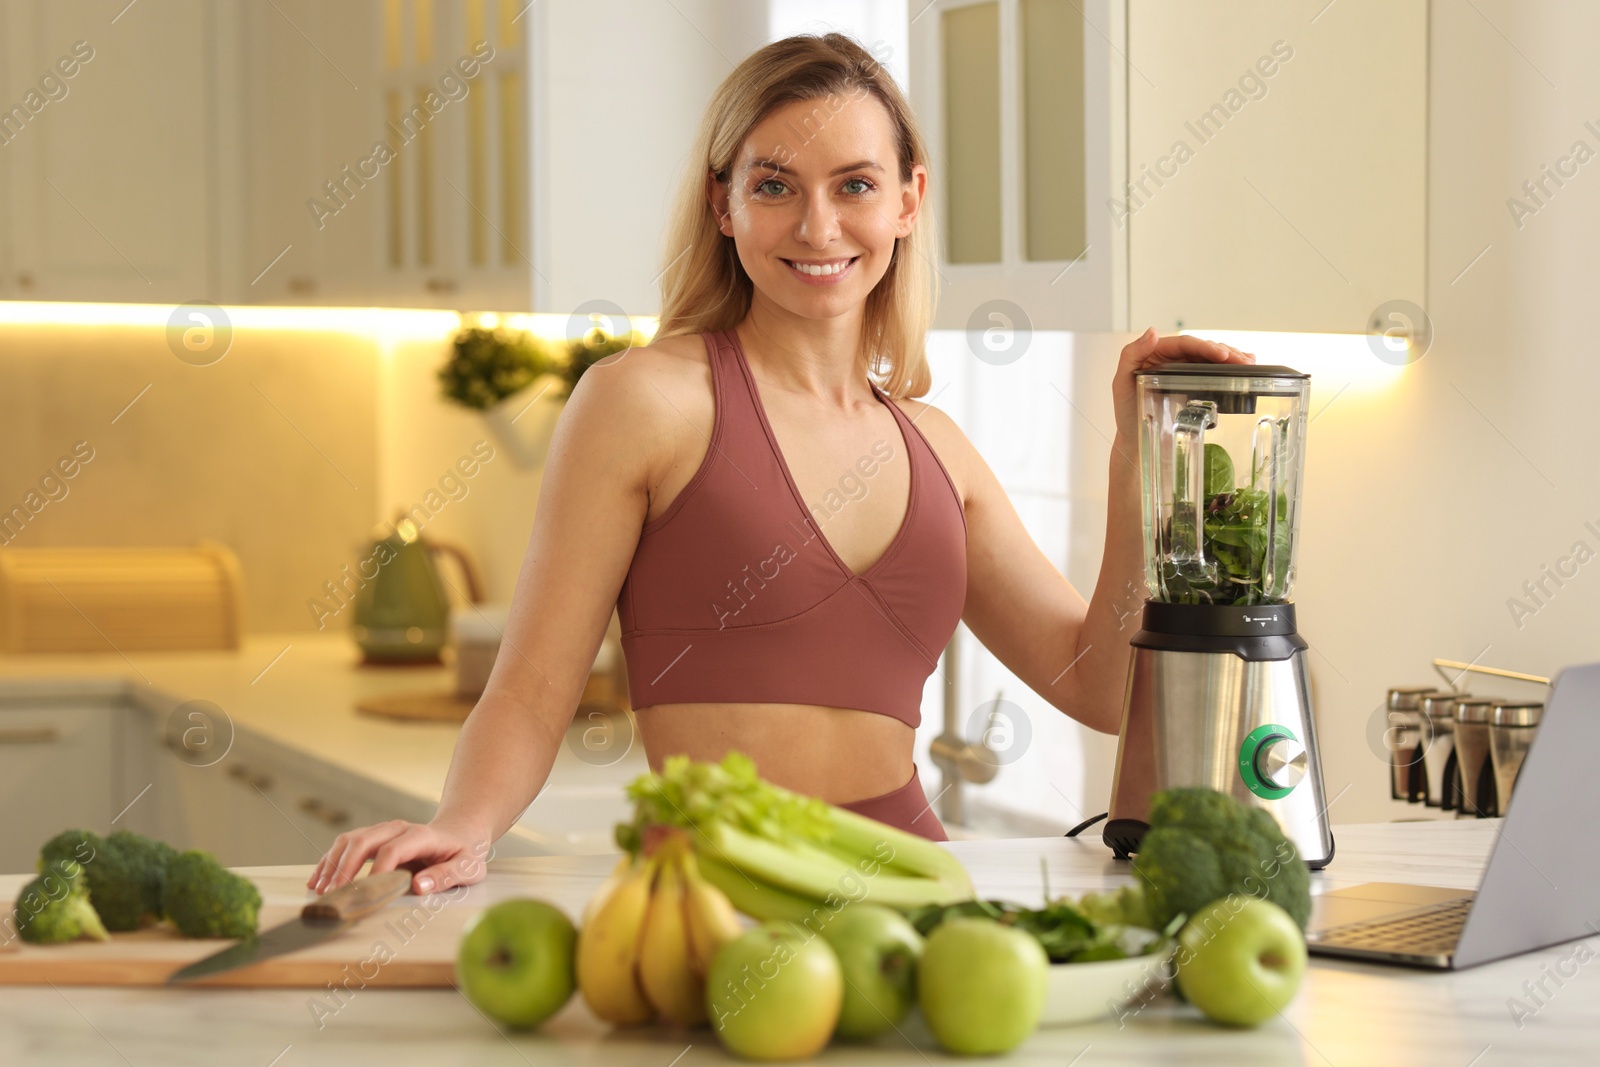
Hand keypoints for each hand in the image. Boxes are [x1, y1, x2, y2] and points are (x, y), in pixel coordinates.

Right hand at [306, 819, 491, 895]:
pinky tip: (317, 880)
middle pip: (364, 840)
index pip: (393, 849)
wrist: (460, 834)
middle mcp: (399, 829)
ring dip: (332, 864)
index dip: (378, 871)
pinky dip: (329, 861)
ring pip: (350, 840)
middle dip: (345, 868)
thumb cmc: (464, 854)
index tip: (366, 894)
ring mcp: (384, 831)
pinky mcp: (374, 838)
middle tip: (334, 895)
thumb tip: (418, 886)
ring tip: (320, 890)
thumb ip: (446, 876)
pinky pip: (346, 845)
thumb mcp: (468, 867)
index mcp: (422, 835)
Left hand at [1111, 327, 1254, 441]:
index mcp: (1157, 353)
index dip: (1205, 346)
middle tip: (1243, 361)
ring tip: (1249, 363)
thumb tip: (1152, 332)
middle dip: (1225, 352)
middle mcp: (1174, 359)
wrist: (1136, 439)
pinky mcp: (1195, 386)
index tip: (1222, 354)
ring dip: (1232, 358)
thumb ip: (1132, 355)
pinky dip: (1230, 369)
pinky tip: (1246, 367)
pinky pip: (1214, 373)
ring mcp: (1186, 372)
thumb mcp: (1121, 382)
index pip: (1185, 344)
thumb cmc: (1127, 411)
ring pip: (1212, 359)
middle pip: (1203, 349)